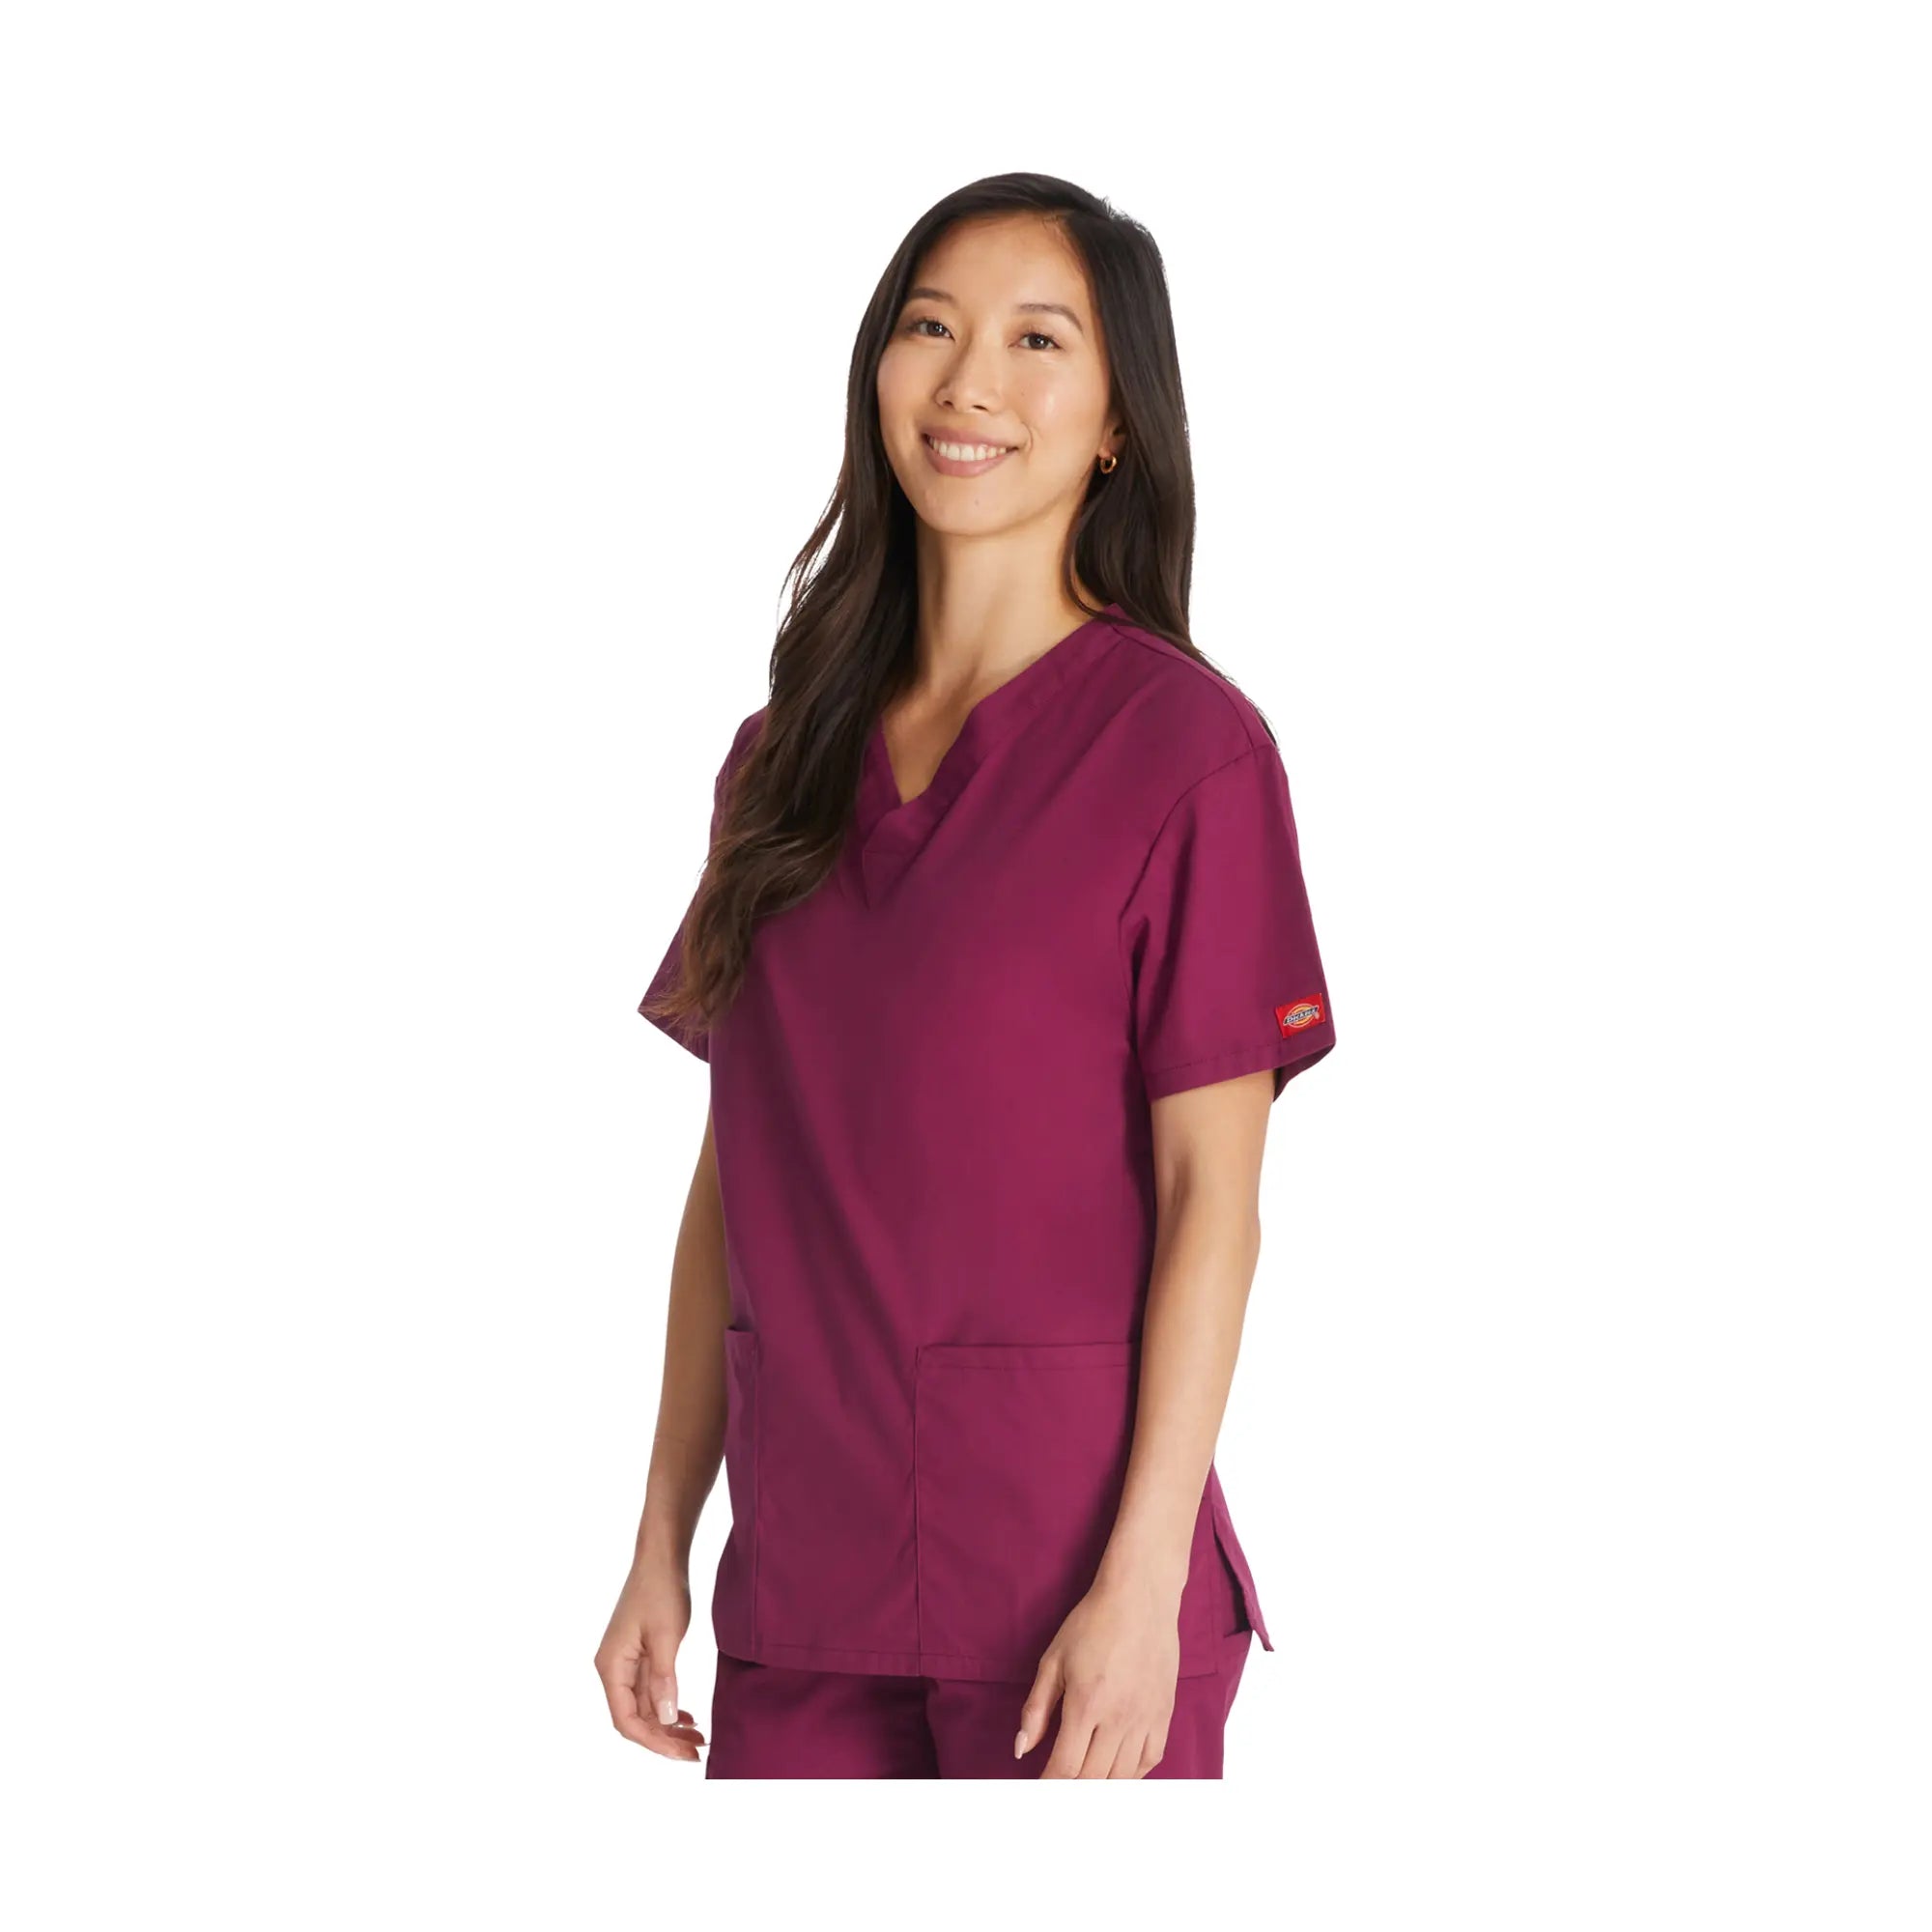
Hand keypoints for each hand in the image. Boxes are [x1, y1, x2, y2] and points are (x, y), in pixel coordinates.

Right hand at [594, 1555, 707, 1761]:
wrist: (662, 1556)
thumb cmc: (661, 1590)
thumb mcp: (665, 1636)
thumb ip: (663, 1679)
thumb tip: (665, 1720)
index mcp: (611, 1667)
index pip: (627, 1720)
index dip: (654, 1742)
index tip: (683, 1753)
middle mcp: (614, 1669)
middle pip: (636, 1718)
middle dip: (665, 1738)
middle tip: (698, 1752)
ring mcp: (626, 1662)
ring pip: (646, 1706)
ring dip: (669, 1725)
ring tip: (699, 1739)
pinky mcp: (640, 1654)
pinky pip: (651, 1690)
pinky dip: (669, 1705)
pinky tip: (688, 1716)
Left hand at [1014, 1575, 1180, 1777]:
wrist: (1140, 1598)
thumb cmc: (1092, 1624)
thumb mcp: (1053, 1660)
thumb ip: (1036, 1709)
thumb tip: (1022, 1750)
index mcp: (1086, 1704)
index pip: (1065, 1767)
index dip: (1049, 1787)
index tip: (1039, 1791)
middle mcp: (1118, 1718)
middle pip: (1093, 1779)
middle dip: (1071, 1791)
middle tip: (1058, 1791)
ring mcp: (1145, 1718)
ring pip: (1122, 1778)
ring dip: (1100, 1788)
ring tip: (1083, 1786)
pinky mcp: (1164, 1713)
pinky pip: (1150, 1761)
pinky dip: (1131, 1776)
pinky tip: (1116, 1773)